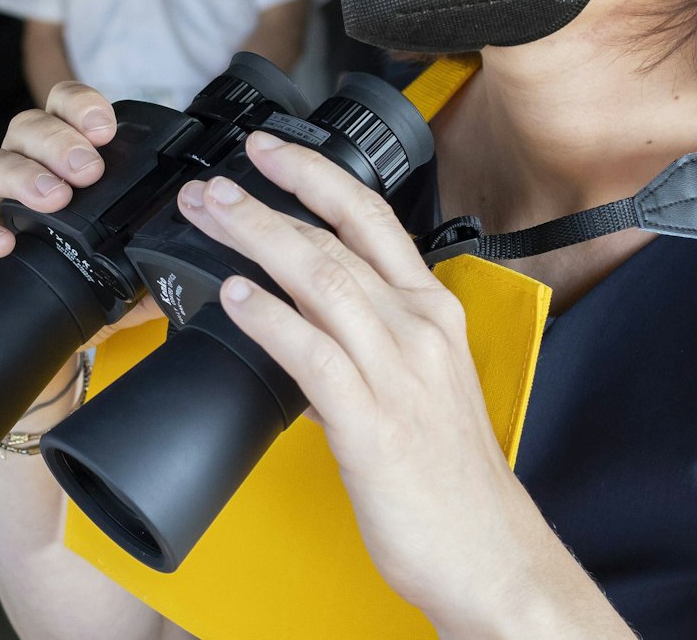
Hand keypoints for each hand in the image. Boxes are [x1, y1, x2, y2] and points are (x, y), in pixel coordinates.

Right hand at [0, 80, 162, 403]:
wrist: (25, 347)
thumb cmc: (67, 295)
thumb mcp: (119, 280)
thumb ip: (152, 268)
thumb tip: (190, 264)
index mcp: (58, 164)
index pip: (65, 112)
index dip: (82, 107)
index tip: (106, 127)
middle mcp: (17, 172)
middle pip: (28, 128)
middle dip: (60, 140)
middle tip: (88, 169)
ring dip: (25, 175)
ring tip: (53, 197)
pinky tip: (1, 243)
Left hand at [173, 131, 582, 634]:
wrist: (486, 548)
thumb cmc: (447, 469)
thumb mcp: (417, 378)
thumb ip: (366, 333)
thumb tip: (296, 304)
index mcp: (431, 310)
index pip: (371, 217)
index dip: (315, 173)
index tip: (267, 147)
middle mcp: (418, 329)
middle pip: (334, 240)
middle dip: (265, 201)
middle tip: (210, 183)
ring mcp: (398, 373)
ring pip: (321, 280)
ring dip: (258, 239)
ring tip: (210, 216)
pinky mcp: (373, 424)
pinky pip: (313, 355)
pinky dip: (271, 318)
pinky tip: (236, 297)